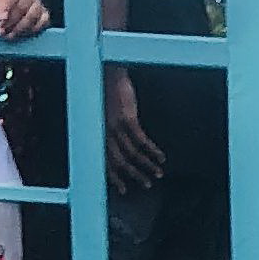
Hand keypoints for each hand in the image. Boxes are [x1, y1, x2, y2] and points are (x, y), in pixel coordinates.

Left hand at [0, 0, 52, 42]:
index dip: (6, 6)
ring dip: (20, 28)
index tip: (2, 18)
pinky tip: (22, 36)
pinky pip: (41, 23)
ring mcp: (38, 5)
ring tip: (9, 36)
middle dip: (10, 21)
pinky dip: (32, 30)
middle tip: (1, 32)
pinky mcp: (45, 16)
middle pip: (22, 7)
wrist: (10, 19)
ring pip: (31, 17)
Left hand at [102, 63, 167, 191]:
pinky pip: (142, 140)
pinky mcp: (127, 118)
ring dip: (147, 166)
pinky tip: (160, 156)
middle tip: (146, 185)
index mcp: (98, 132)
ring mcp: (115, 126)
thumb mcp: (104, 112)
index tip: (123, 189)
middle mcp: (104, 132)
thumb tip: (118, 144)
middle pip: (120, 162)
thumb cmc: (105, 88)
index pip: (105, 161)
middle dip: (134, 175)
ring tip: (158, 174)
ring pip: (132, 154)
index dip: (114, 177)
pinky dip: (152, 151)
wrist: (107, 70)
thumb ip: (109, 128)